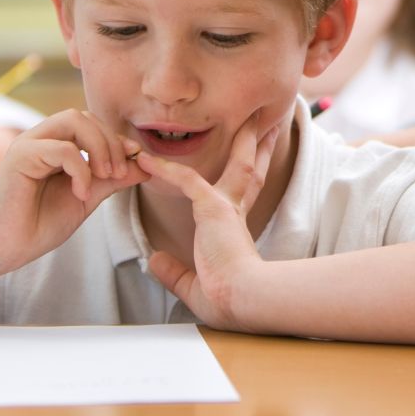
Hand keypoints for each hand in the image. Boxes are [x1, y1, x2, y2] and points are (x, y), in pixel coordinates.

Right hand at [0, 109, 147, 271]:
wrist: (3, 249)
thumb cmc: (38, 224)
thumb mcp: (86, 197)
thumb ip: (112, 179)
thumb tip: (146, 165)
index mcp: (54, 146)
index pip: (92, 124)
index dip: (117, 139)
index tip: (136, 160)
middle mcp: (40, 139)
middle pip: (84, 116)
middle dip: (111, 141)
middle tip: (119, 173)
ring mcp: (28, 144)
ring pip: (73, 121)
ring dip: (100, 146)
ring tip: (106, 177)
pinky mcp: (19, 157)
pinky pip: (62, 148)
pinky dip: (81, 168)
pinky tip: (81, 193)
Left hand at [137, 116, 278, 330]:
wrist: (244, 297)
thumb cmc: (227, 298)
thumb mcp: (192, 284)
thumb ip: (173, 270)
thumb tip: (154, 259)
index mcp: (236, 227)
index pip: (245, 194)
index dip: (249, 175)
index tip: (255, 162)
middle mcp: (236, 210)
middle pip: (252, 168)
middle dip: (260, 145)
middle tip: (268, 124)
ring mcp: (228, 206)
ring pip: (237, 161)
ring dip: (241, 137)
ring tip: (246, 116)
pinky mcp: (214, 207)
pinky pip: (185, 179)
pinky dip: (164, 168)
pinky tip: (146, 159)